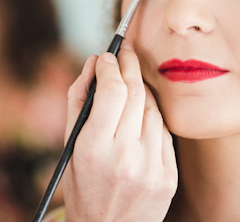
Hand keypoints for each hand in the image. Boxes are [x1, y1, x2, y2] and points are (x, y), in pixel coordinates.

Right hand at [63, 40, 177, 220]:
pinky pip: (164, 132)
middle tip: (124, 52)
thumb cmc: (83, 186)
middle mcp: (125, 157)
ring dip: (141, 89)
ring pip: (152, 109)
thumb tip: (92, 64)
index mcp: (94, 149)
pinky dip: (152, 116)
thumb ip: (79, 101)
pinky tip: (142, 113)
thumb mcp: (70, 147)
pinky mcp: (169, 176)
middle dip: (128, 66)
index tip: (105, 56)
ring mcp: (152, 167)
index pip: (111, 91)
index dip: (110, 66)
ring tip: (131, 80)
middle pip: (135, 93)